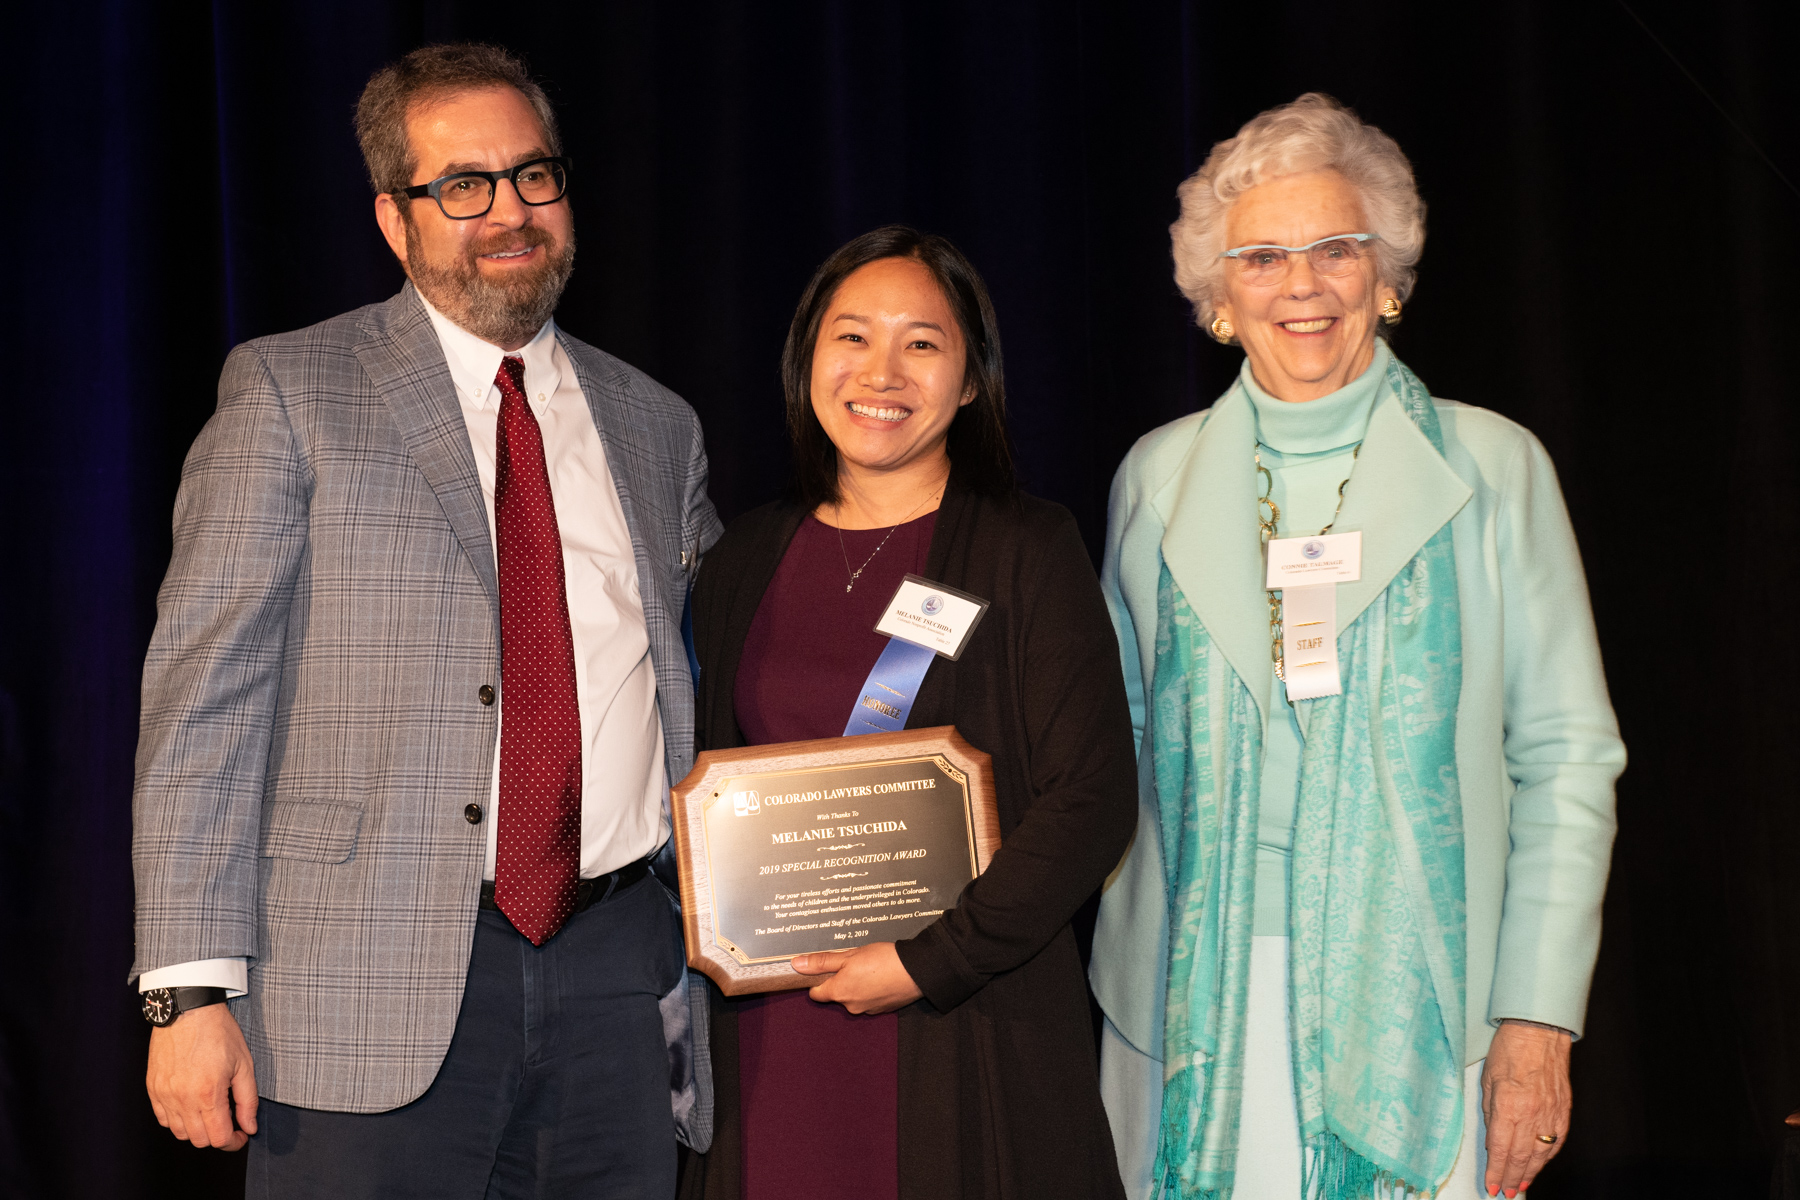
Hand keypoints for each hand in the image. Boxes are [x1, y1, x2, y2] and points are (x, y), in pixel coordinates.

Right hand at [146, 1002, 258, 1149]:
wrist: (188, 1010)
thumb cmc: (219, 1033)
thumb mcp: (244, 1064)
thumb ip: (248, 1100)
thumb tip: (249, 1127)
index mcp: (208, 1094)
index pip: (219, 1138)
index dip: (234, 1142)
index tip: (242, 1135)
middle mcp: (182, 1099)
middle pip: (199, 1140)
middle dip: (218, 1137)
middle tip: (230, 1122)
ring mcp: (164, 1095)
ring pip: (180, 1133)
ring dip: (198, 1130)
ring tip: (211, 1111)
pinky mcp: (152, 1089)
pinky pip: (164, 1119)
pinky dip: (179, 1120)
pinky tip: (192, 1106)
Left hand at [790, 943, 922, 1014]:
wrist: (917, 970)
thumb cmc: (883, 960)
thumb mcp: (849, 955)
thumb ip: (822, 962)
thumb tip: (797, 965)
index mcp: (839, 992)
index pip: (816, 993)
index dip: (818, 980)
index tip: (826, 968)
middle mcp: (851, 1006)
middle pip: (836, 995)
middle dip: (841, 980)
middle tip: (853, 962)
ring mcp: (867, 1009)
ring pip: (853, 997)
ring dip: (857, 985)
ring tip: (870, 968)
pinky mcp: (882, 1009)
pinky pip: (869, 1000)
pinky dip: (871, 990)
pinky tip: (881, 977)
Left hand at [1481, 1020, 1570, 1196]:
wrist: (1539, 1032)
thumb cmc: (1509, 1050)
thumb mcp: (1487, 1081)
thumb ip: (1490, 1114)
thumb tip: (1492, 1141)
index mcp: (1509, 1106)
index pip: (1501, 1149)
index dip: (1496, 1172)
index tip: (1492, 1186)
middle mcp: (1532, 1114)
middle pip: (1521, 1157)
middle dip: (1512, 1177)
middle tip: (1506, 1192)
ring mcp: (1551, 1114)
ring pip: (1541, 1154)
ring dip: (1530, 1173)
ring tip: (1521, 1185)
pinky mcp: (1563, 1110)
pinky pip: (1556, 1141)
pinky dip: (1547, 1157)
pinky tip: (1539, 1164)